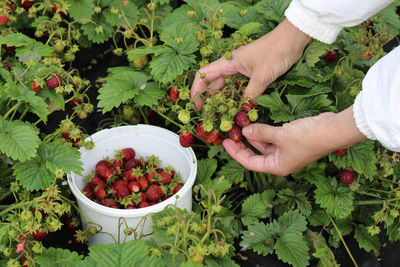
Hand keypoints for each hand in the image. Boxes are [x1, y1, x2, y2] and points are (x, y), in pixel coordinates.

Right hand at [190, 19, 310, 109]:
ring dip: (223, 101)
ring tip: (222, 116)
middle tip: (210, 117)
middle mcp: (231, 65)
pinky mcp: (251, 73)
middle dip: (209, 100)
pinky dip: (236, 98)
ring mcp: (241, 69)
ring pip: (225, 87)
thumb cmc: (276, 52)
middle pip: (213, 84)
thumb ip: (251, 95)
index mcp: (228, 62)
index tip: (197, 107)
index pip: (203, 76)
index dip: (196, 91)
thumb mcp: (263, 76)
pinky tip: (237, 108)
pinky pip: (238, 87)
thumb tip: (242, 114)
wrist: (293, 39)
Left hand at [222, 107, 365, 175]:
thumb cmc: (307, 137)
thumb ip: (260, 132)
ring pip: (264, 145)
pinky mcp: (291, 141)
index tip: (225, 143)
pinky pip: (272, 138)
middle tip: (230, 134)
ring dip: (253, 136)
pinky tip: (256, 124)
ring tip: (241, 125)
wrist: (332, 130)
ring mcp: (286, 152)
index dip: (236, 153)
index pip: (250, 163)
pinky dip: (264, 132)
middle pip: (256, 155)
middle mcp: (280, 162)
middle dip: (243, 145)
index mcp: (277, 166)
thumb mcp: (279, 135)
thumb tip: (245, 130)